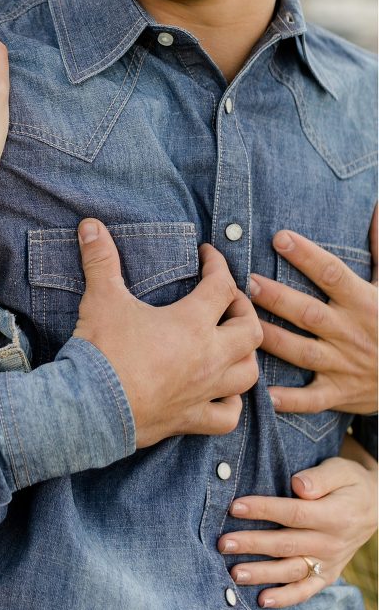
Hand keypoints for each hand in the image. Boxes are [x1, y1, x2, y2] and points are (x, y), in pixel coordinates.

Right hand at [73, 220, 261, 447]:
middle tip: (227, 299)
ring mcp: (203, 391)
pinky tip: (223, 393)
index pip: (221, 285)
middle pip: (250, 330)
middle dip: (243, 309)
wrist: (91, 409)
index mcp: (192, 323)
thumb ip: (101, 259)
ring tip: (231, 343)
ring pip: (248, 374)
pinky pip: (228, 416)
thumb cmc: (102, 350)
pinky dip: (232, 404)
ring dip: (245, 355)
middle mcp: (208, 357)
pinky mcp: (191, 419)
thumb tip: (90, 224)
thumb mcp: (102, 298)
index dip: (218, 265)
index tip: (207, 255)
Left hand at [218, 438, 377, 607]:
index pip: (293, 513)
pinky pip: (306, 591)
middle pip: (285, 544)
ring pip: (291, 571)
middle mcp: (331, 543)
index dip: (263, 510)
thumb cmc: (349, 482)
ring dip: (261, 574)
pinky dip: (285, 598)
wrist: (374, 507)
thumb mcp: (341, 470)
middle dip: (252, 544)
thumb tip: (298, 485)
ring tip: (234, 573)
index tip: (235, 507)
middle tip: (223, 543)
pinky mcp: (327, 575)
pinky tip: (263, 600)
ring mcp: (329, 562)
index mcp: (334, 515)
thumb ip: (320, 478)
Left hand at [249, 211, 376, 414]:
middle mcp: (352, 333)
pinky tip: (261, 392)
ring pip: (303, 352)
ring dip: (272, 339)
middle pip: (310, 313)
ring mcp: (345, 365)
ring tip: (243, 324)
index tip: (279, 237)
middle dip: (277, 298)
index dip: (306, 255)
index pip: (333, 274)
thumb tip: (377, 210)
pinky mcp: (340, 393)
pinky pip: (312, 399)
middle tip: (246, 282)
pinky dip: (288, 400)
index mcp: (364, 302)